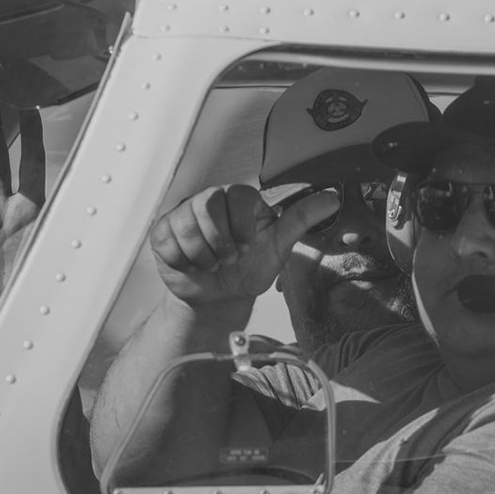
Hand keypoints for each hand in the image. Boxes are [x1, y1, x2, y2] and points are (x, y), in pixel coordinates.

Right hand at [148, 184, 338, 308]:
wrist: (220, 297)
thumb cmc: (251, 268)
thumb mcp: (279, 246)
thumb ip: (301, 220)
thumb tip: (332, 198)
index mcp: (240, 197)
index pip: (238, 195)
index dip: (242, 226)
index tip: (247, 246)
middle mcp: (210, 199)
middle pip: (207, 205)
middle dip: (221, 243)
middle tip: (229, 259)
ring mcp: (183, 213)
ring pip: (185, 225)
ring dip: (203, 256)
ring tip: (213, 264)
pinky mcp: (162, 231)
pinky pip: (167, 241)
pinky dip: (183, 262)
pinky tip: (193, 266)